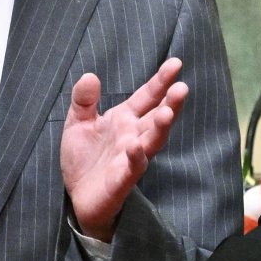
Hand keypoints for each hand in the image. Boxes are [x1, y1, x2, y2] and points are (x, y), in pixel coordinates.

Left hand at [60, 59, 187, 240]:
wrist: (78, 196)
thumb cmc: (84, 159)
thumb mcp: (78, 123)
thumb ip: (84, 100)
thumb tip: (89, 76)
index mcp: (125, 119)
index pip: (147, 97)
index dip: (161, 81)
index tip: (176, 63)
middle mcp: (133, 136)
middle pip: (157, 117)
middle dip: (170, 103)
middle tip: (182, 88)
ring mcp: (130, 158)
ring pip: (152, 141)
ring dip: (160, 128)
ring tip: (167, 112)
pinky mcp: (122, 179)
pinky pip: (132, 167)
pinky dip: (136, 157)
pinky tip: (135, 146)